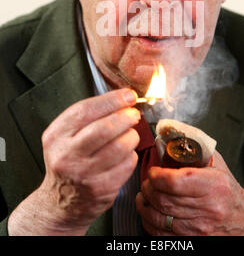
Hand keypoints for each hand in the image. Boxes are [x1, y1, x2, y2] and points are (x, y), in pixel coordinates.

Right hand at [8, 88, 139, 234]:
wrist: (60, 201)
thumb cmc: (69, 158)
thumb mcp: (66, 134)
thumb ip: (90, 115)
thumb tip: (124, 98)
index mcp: (56, 136)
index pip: (85, 110)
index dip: (112, 100)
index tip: (129, 95)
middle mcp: (67, 155)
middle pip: (105, 128)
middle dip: (126, 116)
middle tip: (134, 114)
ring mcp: (84, 174)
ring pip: (121, 146)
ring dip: (131, 135)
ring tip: (129, 134)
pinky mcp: (102, 189)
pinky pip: (128, 164)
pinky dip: (131, 154)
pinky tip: (125, 154)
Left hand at [136, 150, 243, 235]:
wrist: (243, 219)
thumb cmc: (226, 188)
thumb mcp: (215, 162)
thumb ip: (194, 146)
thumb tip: (169, 130)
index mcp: (214, 185)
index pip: (175, 182)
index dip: (157, 176)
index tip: (153, 171)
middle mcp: (208, 209)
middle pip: (164, 200)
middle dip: (148, 189)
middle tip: (147, 182)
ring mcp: (200, 229)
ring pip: (159, 218)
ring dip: (145, 205)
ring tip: (145, 195)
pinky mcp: (193, 242)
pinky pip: (162, 235)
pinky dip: (149, 223)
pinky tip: (149, 212)